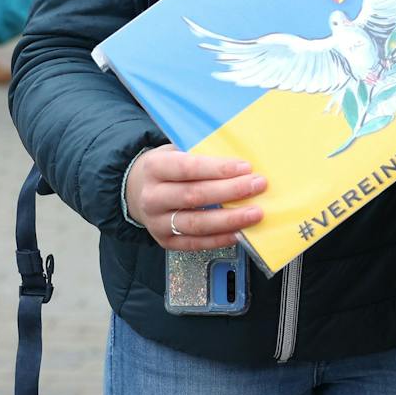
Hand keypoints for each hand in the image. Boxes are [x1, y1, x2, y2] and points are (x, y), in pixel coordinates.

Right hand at [125, 145, 266, 251]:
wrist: (138, 191)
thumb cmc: (168, 168)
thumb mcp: (177, 151)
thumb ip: (203, 154)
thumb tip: (240, 161)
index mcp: (154, 168)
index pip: (188, 168)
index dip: (218, 169)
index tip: (245, 167)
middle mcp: (152, 197)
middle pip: (194, 196)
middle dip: (230, 191)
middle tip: (257, 186)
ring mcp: (157, 222)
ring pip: (196, 223)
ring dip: (229, 219)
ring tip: (254, 213)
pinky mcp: (166, 241)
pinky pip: (196, 243)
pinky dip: (220, 239)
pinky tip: (239, 232)